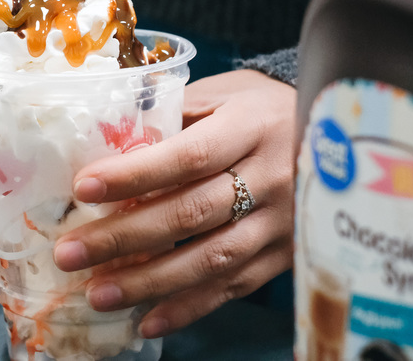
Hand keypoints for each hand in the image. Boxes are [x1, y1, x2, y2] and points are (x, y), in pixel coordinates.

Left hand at [52, 69, 296, 336]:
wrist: (341, 132)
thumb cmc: (264, 107)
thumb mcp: (226, 92)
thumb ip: (174, 113)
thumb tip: (107, 137)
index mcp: (252, 126)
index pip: (188, 154)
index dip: (135, 174)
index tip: (83, 188)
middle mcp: (272, 176)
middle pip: (192, 213)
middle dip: (125, 237)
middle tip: (71, 253)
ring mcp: (284, 222)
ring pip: (211, 259)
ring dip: (150, 282)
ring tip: (98, 293)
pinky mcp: (289, 254)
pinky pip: (235, 287)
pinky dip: (189, 307)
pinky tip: (147, 320)